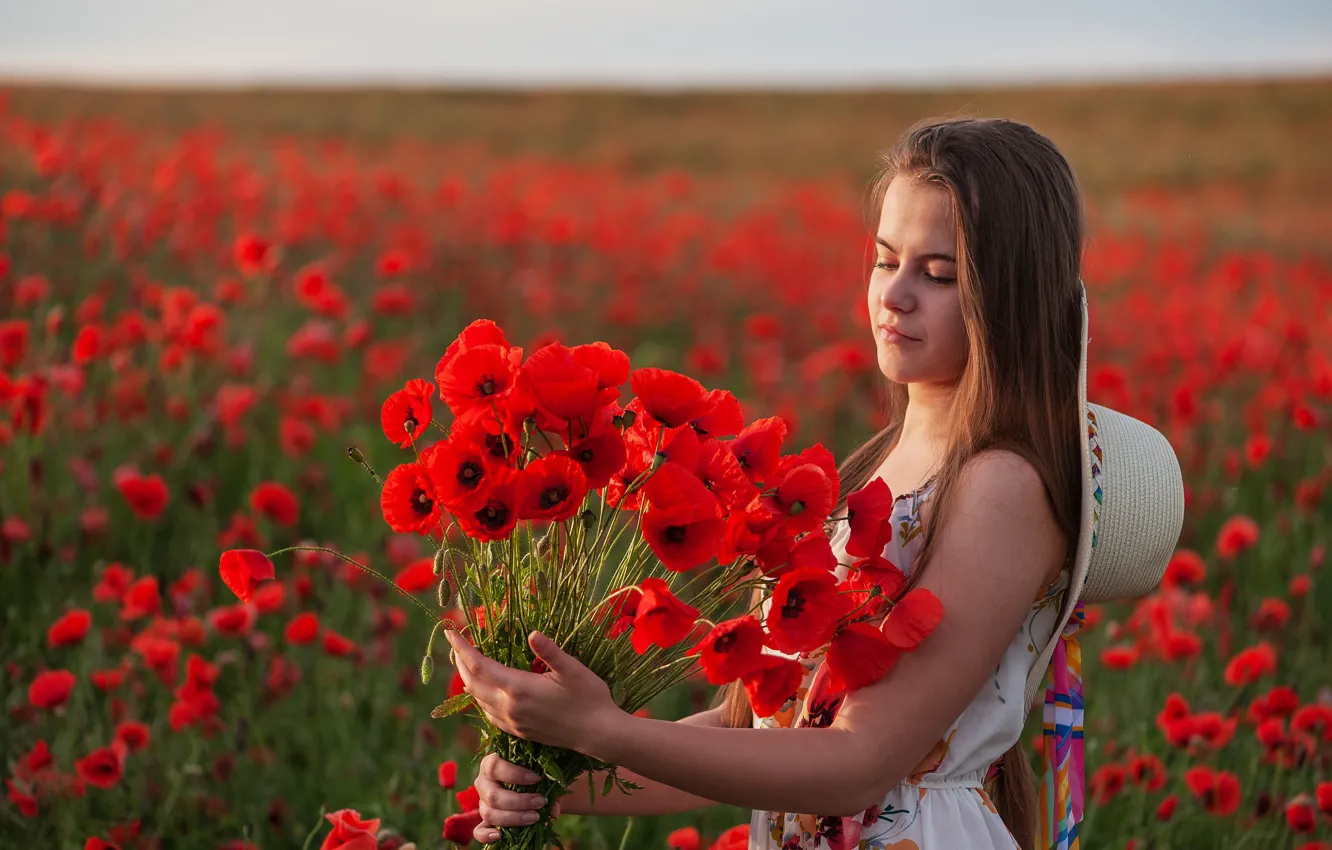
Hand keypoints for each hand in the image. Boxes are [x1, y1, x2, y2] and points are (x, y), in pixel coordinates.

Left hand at [445, 628, 619, 753]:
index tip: (450, 633)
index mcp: (518, 688)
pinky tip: (483, 692)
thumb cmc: (590, 698)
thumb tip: (532, 633)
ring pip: (478, 700)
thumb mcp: (573, 669)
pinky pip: (489, 714)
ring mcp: (513, 722)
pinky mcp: (519, 731)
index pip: (479, 666)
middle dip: (460, 663)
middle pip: (472, 684)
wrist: (598, 734)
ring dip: (467, 680)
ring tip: (465, 663)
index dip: (462, 649)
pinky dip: (479, 698)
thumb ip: (550, 651)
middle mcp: (510, 707)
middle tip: (455, 644)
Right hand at [474, 752, 562, 844]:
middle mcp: (483, 782)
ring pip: (489, 813)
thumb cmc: (534, 775)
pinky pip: (478, 831)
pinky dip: (486, 835)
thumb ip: (548, 788)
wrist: (533, 787)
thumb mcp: (541, 776)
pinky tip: (499, 835)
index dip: (514, 774)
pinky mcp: (483, 820)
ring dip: (513, 818)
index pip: (494, 766)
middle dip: (519, 801)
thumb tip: (553, 810)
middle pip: (493, 795)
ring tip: (535, 817)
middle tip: (541, 802)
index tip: (536, 779)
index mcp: (491, 764)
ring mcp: (482, 802)